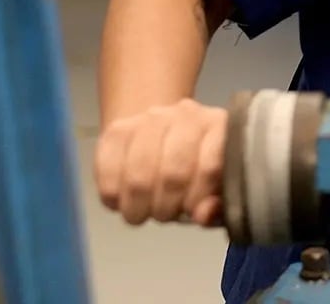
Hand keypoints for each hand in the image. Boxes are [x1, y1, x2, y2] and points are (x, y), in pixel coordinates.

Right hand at [95, 99, 226, 226]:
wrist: (162, 133)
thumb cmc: (196, 167)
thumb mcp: (217, 187)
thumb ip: (218, 206)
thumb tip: (203, 215)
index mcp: (220, 125)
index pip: (210, 167)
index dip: (198, 199)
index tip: (191, 212)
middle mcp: (187, 114)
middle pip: (172, 174)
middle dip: (167, 207)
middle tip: (166, 214)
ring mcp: (150, 118)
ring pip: (138, 177)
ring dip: (139, 207)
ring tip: (144, 211)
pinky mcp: (116, 129)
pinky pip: (108, 174)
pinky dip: (115, 198)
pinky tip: (124, 200)